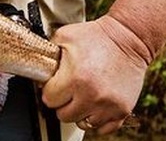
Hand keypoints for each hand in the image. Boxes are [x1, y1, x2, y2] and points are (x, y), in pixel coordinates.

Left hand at [42, 15, 149, 134]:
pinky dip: (97, 119)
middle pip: (63, 115)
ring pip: (83, 123)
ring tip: (84, 94)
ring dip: (80, 111)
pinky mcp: (122, 110)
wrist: (128, 39)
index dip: (50, 90)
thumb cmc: (96, 37)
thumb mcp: (64, 37)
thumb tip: (37, 69)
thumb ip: (47, 54)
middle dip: (63, 103)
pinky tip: (95, 104)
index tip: (56, 84)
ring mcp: (108, 105)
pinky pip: (103, 129)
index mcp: (75, 78)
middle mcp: (92, 95)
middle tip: (69, 89)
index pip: (49, 100)